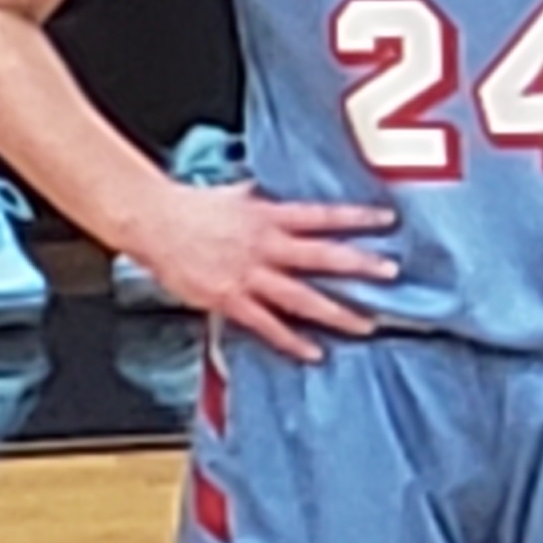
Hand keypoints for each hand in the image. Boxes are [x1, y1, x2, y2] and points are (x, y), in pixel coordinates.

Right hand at [124, 181, 397, 360]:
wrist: (152, 223)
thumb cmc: (188, 207)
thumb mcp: (233, 193)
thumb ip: (260, 198)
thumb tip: (276, 191)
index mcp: (267, 215)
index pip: (320, 215)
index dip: (355, 217)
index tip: (387, 219)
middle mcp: (264, 246)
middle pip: (321, 256)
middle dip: (359, 265)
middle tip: (390, 273)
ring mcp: (247, 275)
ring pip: (300, 296)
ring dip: (336, 311)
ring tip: (365, 325)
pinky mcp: (229, 299)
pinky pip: (266, 324)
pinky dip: (291, 340)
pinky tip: (313, 352)